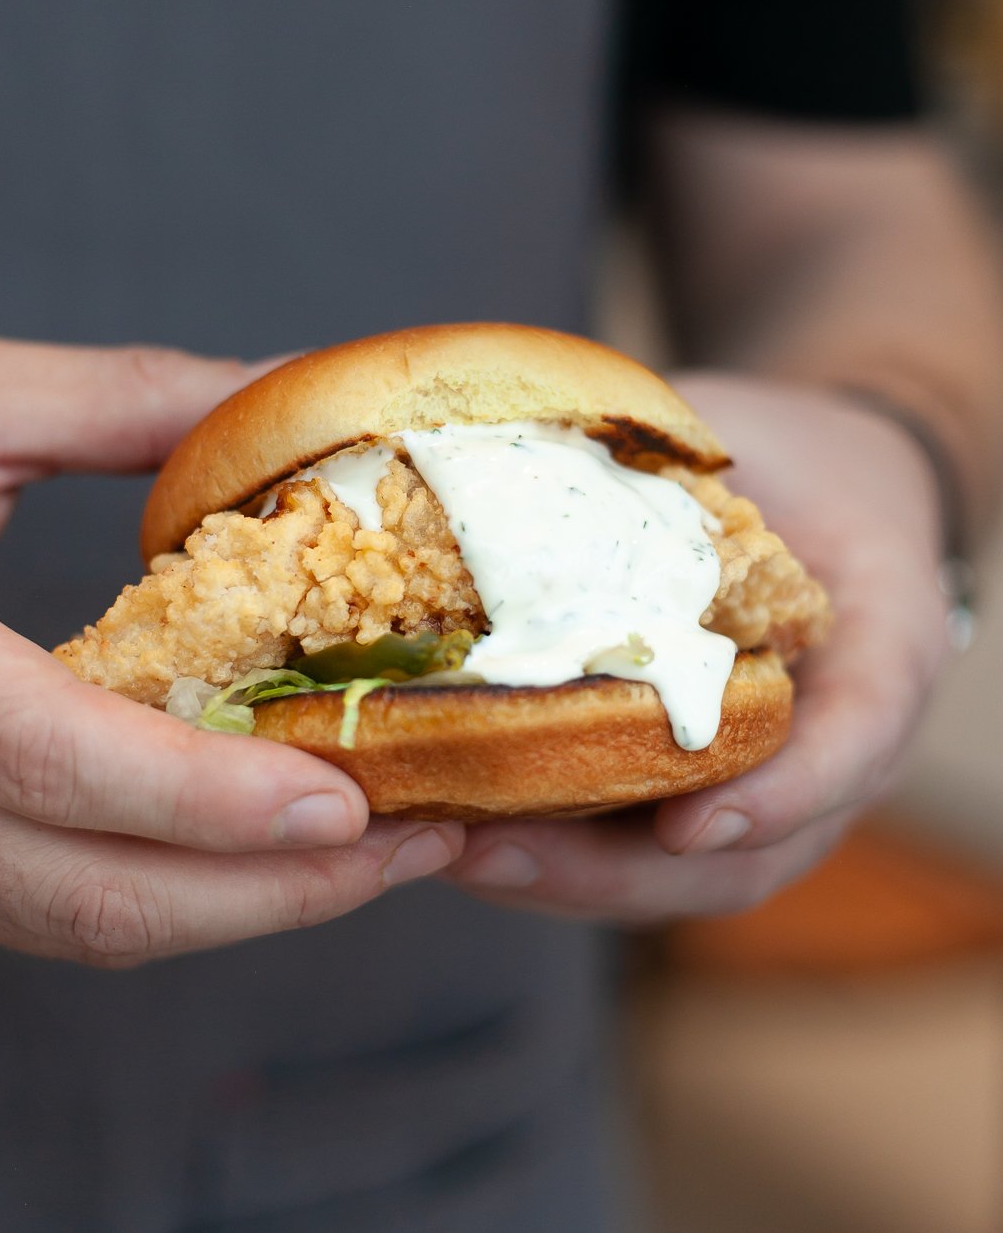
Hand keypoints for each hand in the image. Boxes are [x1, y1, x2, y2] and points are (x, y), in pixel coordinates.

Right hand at [0, 334, 461, 964]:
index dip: (205, 801)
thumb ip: (125, 400)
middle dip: (267, 896)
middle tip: (412, 845)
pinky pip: (53, 900)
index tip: (346, 804)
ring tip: (373, 854)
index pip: (50, 760)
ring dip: (236, 909)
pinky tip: (265, 846)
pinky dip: (175, 890)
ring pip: (72, 921)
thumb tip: (286, 391)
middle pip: (82, 894)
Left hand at [445, 374, 947, 922]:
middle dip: (605, 873)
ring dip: (550, 877)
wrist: (812, 490)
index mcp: (877, 663)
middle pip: (737, 863)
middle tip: (494, 853)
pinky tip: (446, 819)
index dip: (779, 799)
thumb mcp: (771, 443)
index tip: (687, 824)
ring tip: (445, 850)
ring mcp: (750, 784)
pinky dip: (534, 840)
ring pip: (666, 875)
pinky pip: (618, 838)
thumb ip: (689, 473)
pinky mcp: (679, 783)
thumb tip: (544, 456)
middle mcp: (818, 753)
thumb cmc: (798, 462)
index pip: (852, 748)